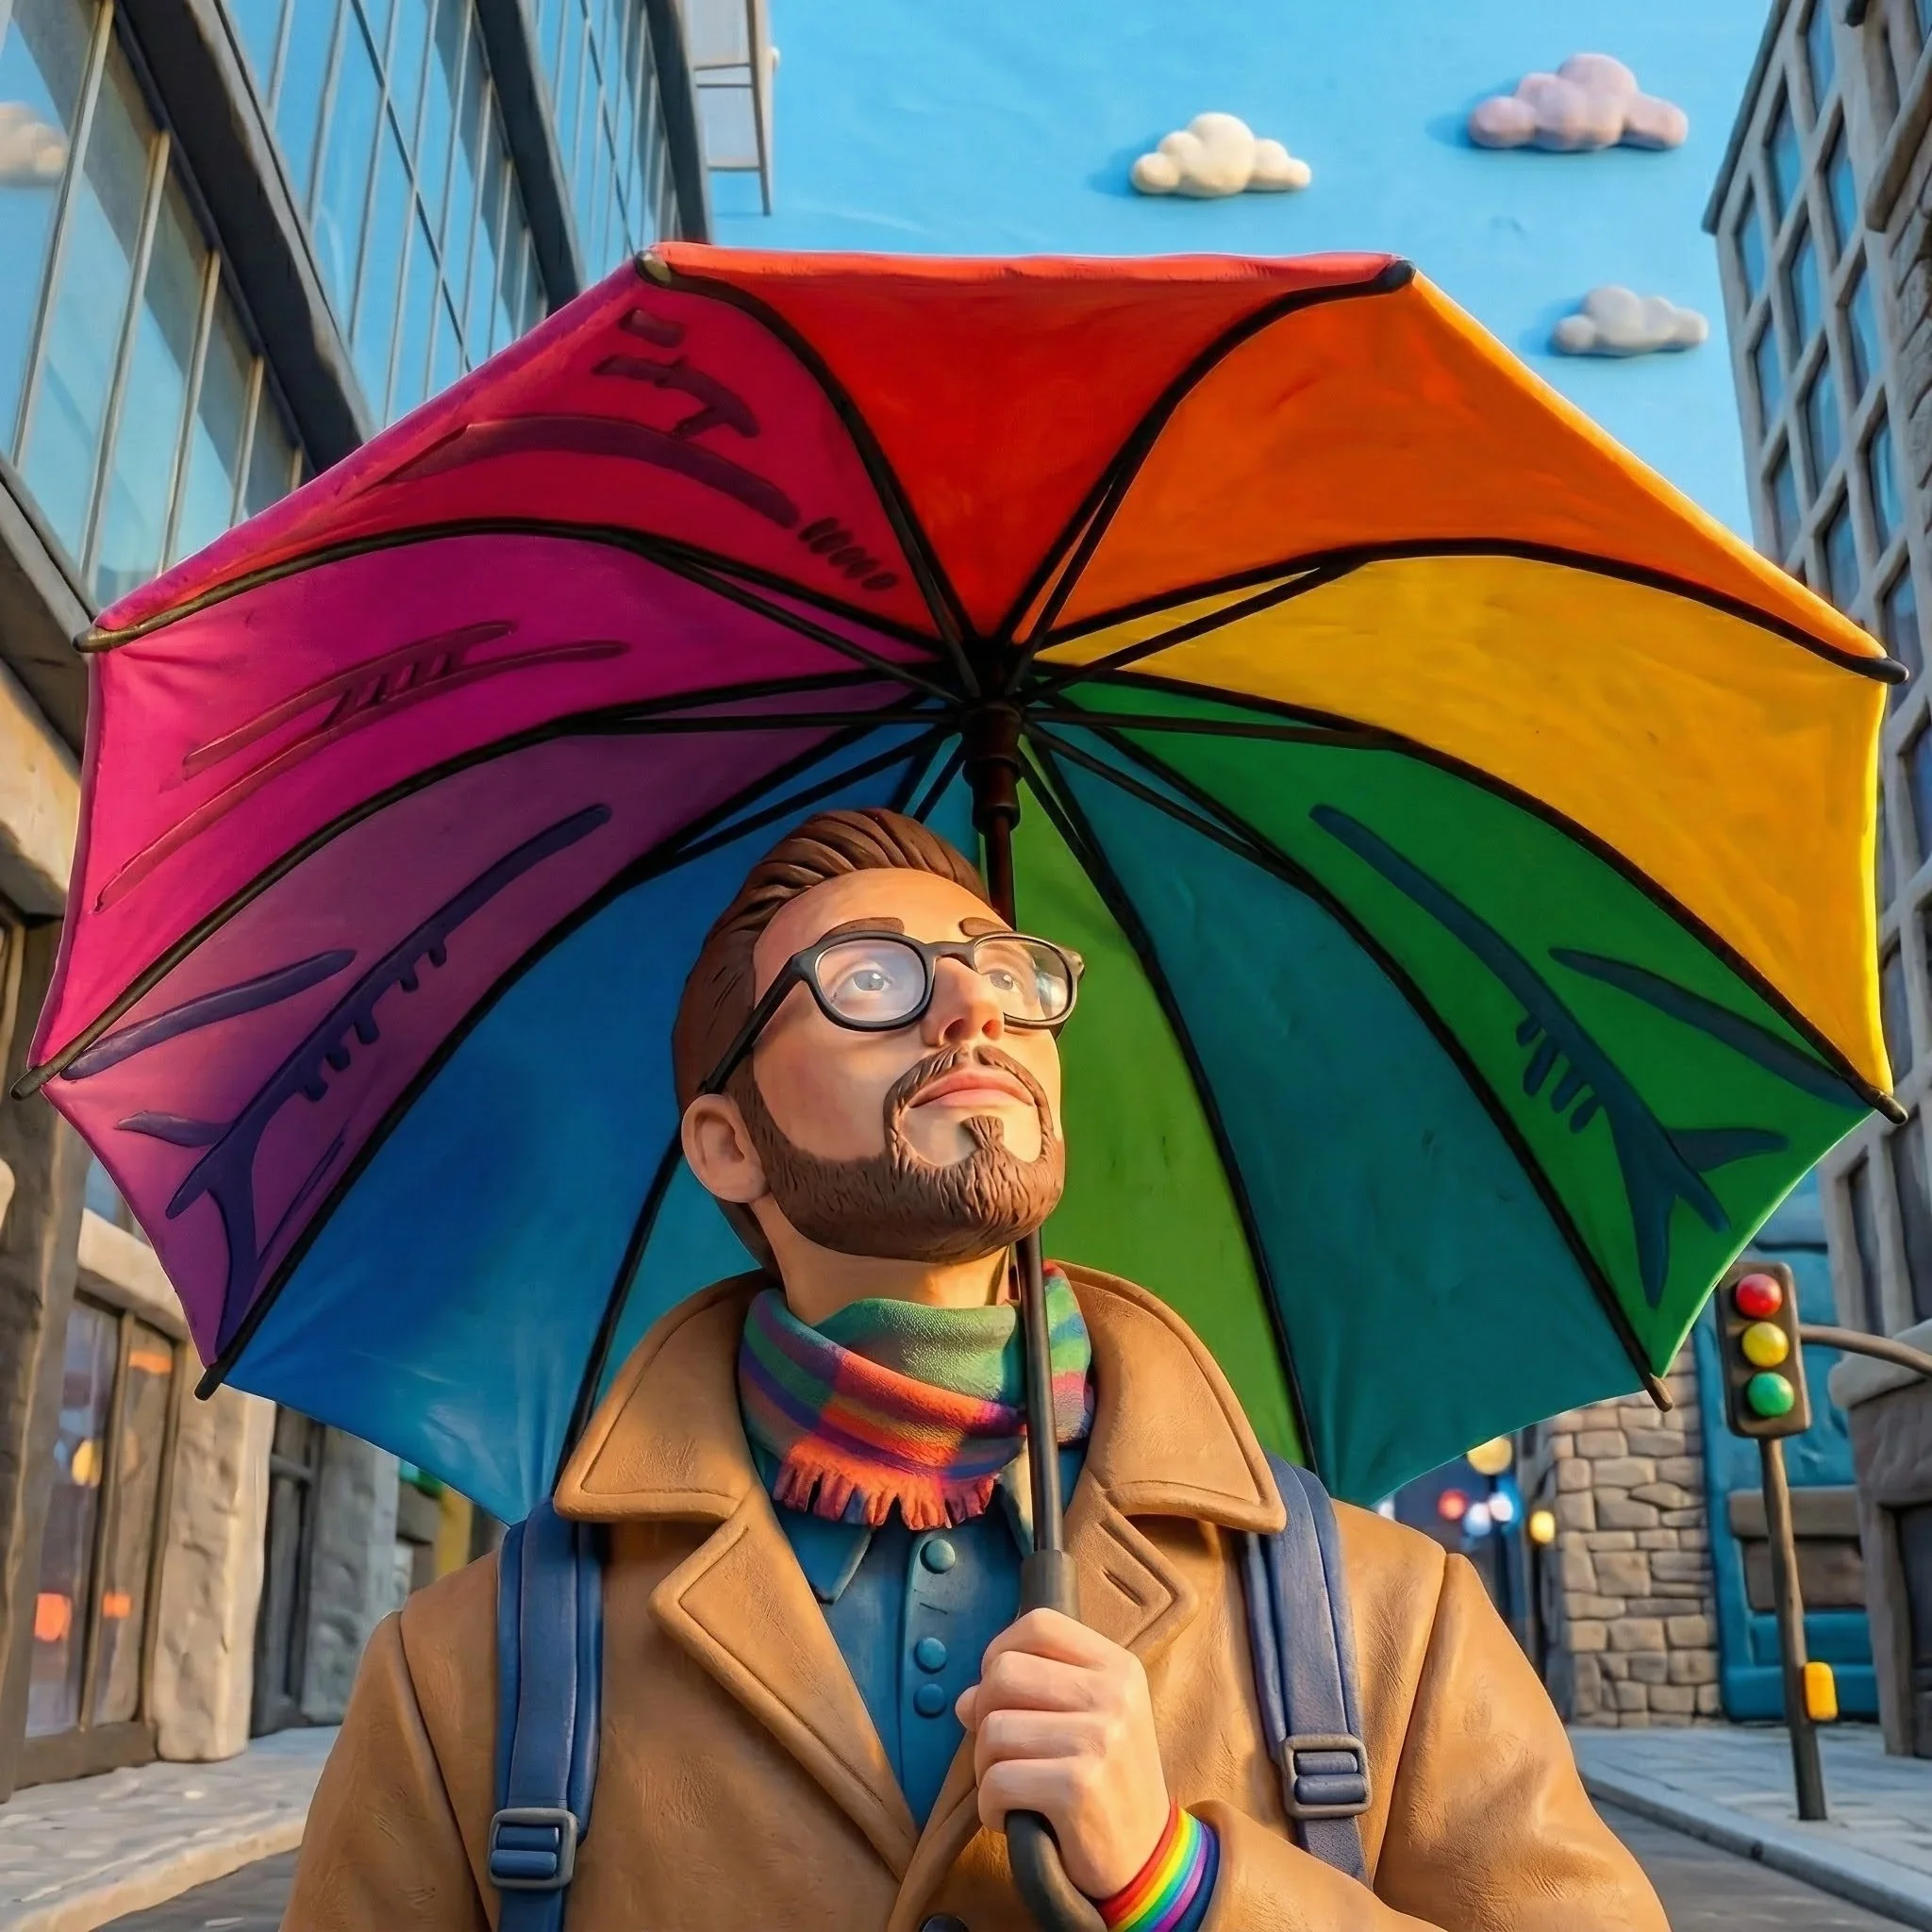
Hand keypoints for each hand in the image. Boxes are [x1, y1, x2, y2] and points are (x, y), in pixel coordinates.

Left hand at [955, 1608, 1171, 1899]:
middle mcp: (1113, 1695)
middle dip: (985, 1717)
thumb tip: (964, 1699)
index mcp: (1117, 1667)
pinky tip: (1014, 1818)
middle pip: (1004, 1674)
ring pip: (993, 1729)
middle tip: (1005, 1754)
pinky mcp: (1078, 1787)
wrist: (1148, 1862)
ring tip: (1015, 1790)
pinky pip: (997, 1782)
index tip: (999, 1693)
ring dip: (987, 1769)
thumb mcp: (1091, 1719)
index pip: (1039, 1625)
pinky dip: (991, 1807)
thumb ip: (1033, 1692)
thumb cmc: (1107, 1784)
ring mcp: (1099, 1739)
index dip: (1001, 1652)